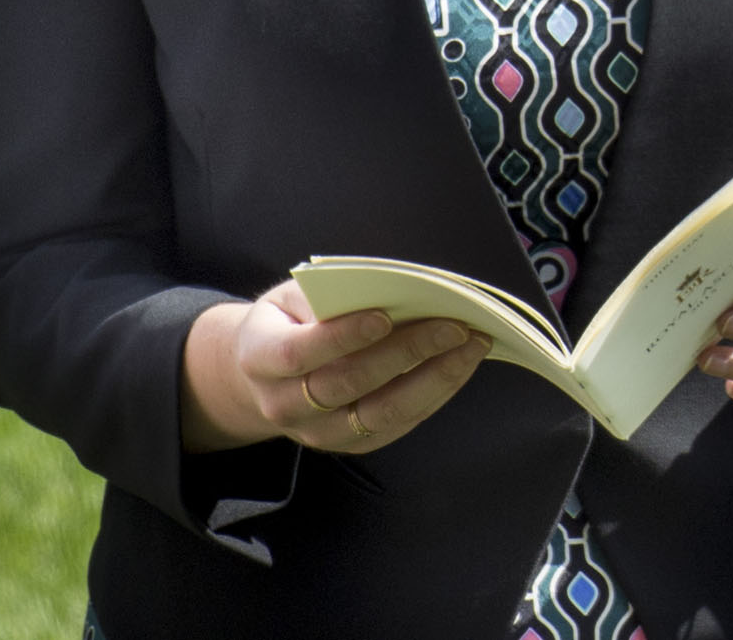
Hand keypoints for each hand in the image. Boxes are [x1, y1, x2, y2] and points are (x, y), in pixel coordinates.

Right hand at [179, 281, 490, 453]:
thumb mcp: (297, 296)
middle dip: (407, 351)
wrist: (270, 374)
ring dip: (434, 377)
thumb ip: (334, 295)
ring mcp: (316, 432)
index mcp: (259, 358)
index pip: (300, 352)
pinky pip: (397, 424)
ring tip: (473, 344)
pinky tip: (462, 365)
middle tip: (455, 324)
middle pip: (347, 383)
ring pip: (379, 412)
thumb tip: (398, 289)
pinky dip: (435, 394)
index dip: (343, 336)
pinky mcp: (350, 444)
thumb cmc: (293, 320)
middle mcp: (283, 404)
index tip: (385, 315)